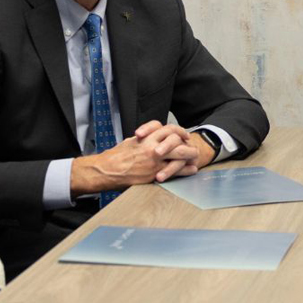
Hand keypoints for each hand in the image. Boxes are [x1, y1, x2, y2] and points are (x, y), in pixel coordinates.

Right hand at [71, 123, 198, 191]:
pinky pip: (174, 171)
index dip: (178, 131)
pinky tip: (191, 170)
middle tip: (192, 146)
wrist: (107, 170)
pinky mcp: (154, 173)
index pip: (167, 128)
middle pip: (177, 140)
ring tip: (195, 157)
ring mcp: (155, 160)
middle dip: (187, 142)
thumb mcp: (131, 141)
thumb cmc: (116, 157)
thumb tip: (153, 139)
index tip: (183, 135)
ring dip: (190, 155)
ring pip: (179, 154)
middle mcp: (153, 147)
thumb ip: (145, 139)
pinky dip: (185, 170)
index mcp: (147, 137)